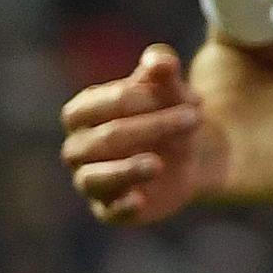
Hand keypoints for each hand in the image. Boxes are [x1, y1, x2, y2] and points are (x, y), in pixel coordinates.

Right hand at [59, 46, 218, 225]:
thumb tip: (159, 61)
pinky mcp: (108, 209)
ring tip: (158, 164)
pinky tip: (139, 200)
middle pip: (105, 139)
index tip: (187, 95)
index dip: (141, 99)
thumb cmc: (168, 110)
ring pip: (94, 178)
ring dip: (126, 170)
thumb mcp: (170, 88)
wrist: (189, 151)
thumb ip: (163, 71)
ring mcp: (90, 179)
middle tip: (194, 118)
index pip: (103, 104)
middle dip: (152, 128)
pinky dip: (120, 207)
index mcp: (82, 112)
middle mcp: (78, 147)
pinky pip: (107, 212)